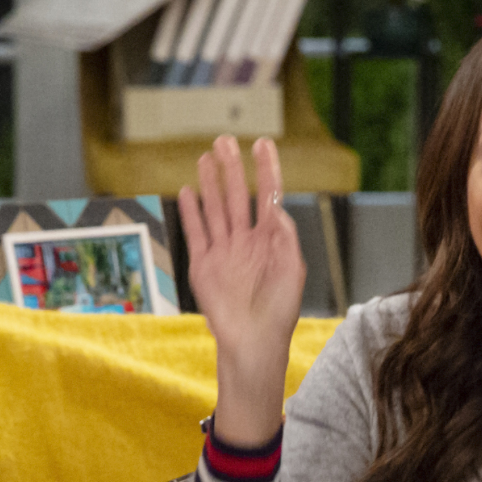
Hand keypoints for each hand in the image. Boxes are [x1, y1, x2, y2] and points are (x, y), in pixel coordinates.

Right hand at [178, 135, 302, 447]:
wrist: (252, 342)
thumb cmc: (278, 312)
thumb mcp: (293, 270)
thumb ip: (285, 236)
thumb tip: (277, 208)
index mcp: (272, 240)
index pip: (269, 196)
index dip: (267, 170)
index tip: (263, 144)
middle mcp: (246, 241)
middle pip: (237, 195)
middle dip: (232, 168)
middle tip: (225, 140)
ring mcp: (224, 251)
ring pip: (215, 208)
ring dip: (210, 182)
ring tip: (206, 156)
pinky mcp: (203, 265)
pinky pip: (196, 232)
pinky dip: (192, 212)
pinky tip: (189, 190)